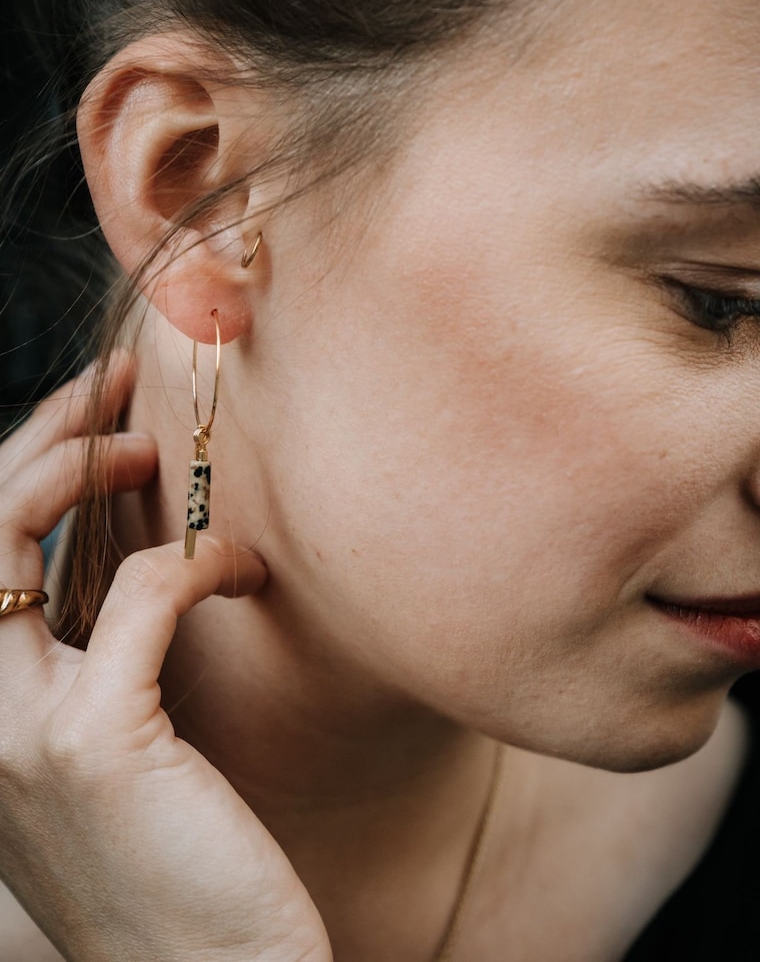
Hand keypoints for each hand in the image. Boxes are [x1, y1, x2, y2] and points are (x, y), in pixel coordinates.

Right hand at [0, 357, 331, 961]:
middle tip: (116, 383)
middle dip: (37, 435)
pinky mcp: (93, 742)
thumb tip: (137, 556)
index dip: (20, 464)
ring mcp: (14, 731)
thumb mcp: (116, 756)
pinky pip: (141, 595)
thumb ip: (98, 665)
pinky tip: (245, 572)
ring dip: (79, 468)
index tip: (90, 409)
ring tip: (147, 448)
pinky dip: (197, 561)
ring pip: (6, 539)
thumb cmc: (182, 867)